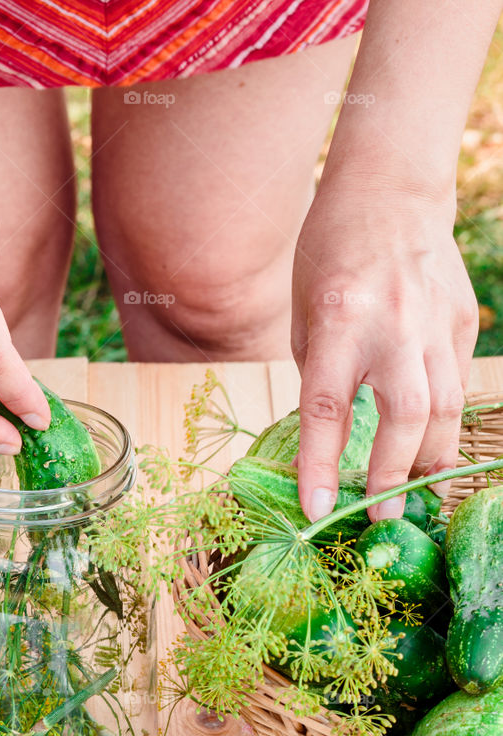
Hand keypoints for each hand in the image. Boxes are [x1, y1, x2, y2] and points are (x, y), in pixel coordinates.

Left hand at [291, 176, 477, 520]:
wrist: (390, 190)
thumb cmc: (330, 255)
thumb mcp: (303, 316)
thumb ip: (320, 375)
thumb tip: (334, 438)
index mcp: (337, 322)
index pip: (327, 410)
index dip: (322, 465)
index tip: (318, 508)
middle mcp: (392, 324)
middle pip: (405, 416)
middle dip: (393, 474)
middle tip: (382, 515)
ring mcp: (435, 322)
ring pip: (445, 407)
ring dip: (429, 457)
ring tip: (415, 492)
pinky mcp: (462, 319)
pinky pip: (456, 382)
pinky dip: (444, 419)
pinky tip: (432, 444)